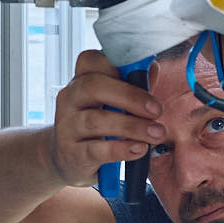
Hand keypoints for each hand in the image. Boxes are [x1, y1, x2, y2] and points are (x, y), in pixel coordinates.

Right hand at [44, 50, 166, 185]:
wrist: (68, 162)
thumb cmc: (98, 128)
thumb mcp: (114, 104)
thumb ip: (133, 86)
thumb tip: (150, 67)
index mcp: (81, 82)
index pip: (90, 61)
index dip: (116, 64)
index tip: (142, 76)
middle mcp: (70, 100)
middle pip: (93, 87)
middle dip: (130, 97)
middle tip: (157, 110)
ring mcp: (67, 127)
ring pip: (96, 120)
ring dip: (132, 126)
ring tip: (156, 133)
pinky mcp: (71, 153)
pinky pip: (95, 149)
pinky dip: (121, 149)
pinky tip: (139, 149)